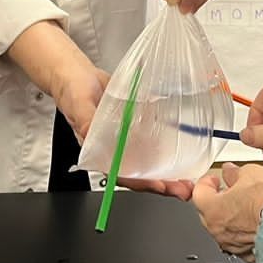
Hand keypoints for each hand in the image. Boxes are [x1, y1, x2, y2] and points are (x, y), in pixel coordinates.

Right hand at [53, 60, 192, 200]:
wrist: (79, 74)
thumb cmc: (73, 90)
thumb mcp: (78, 104)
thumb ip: (84, 120)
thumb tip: (90, 131)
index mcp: (97, 152)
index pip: (121, 174)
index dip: (141, 182)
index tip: (160, 186)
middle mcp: (113, 150)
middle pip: (139, 173)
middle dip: (162, 183)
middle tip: (184, 187)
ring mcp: (125, 140)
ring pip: (147, 161)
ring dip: (167, 170)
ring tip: (189, 177)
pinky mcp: (134, 127)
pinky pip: (150, 140)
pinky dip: (165, 148)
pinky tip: (182, 152)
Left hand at [191, 163, 262, 260]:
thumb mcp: (252, 173)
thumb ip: (235, 173)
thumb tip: (231, 172)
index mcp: (212, 208)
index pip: (198, 192)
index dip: (207, 182)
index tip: (215, 179)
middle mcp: (219, 230)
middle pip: (209, 212)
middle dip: (218, 200)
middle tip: (231, 190)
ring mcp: (233, 246)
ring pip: (226, 229)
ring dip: (233, 217)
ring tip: (249, 206)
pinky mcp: (249, 256)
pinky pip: (242, 242)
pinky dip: (246, 233)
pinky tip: (258, 223)